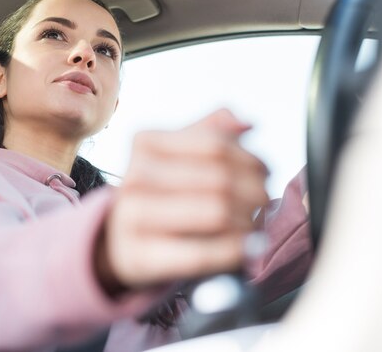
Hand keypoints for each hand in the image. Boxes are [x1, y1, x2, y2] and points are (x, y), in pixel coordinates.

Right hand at [96, 109, 268, 294]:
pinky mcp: (138, 256)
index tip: (265, 172)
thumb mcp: (176, 156)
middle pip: (219, 179)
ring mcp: (132, 217)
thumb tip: (246, 125)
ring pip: (216, 213)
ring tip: (254, 224)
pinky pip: (201, 254)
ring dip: (248, 221)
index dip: (251, 159)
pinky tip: (247, 248)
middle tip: (264, 201)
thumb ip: (210, 134)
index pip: (215, 145)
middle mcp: (133, 177)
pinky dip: (235, 251)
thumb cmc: (158, 194)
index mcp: (144, 143)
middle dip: (255, 191)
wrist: (117, 240)